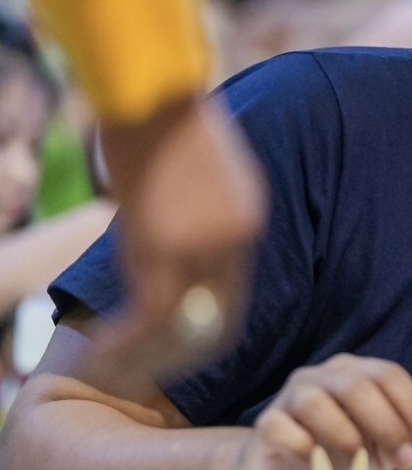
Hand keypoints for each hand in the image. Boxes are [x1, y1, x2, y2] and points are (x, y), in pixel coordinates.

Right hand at [95, 94, 266, 380]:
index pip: (232, 300)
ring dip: (148, 356)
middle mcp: (233, 239)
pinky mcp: (164, 241)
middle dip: (179, 357)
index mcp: (248, 221)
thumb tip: (191, 251)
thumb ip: (212, 217)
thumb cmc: (172, 125)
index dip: (204, 335)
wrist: (155, 93)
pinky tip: (104, 354)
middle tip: (144, 376)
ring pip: (180, 324)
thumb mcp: (212, 173)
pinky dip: (127, 339)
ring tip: (115, 373)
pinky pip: (153, 311)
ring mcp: (202, 243)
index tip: (175, 354)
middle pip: (216, 321)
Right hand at [241, 353, 411, 469]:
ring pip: (316, 402)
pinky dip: (304, 448)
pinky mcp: (266, 425)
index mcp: (355, 373)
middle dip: (388, 425)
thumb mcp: (376, 451)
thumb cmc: (335, 457)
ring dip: (345, 437)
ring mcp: (289, 397)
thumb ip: (399, 442)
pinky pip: (282, 428)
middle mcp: (321, 376)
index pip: (389, 376)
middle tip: (405, 462)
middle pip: (358, 386)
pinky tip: (315, 468)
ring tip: (357, 467)